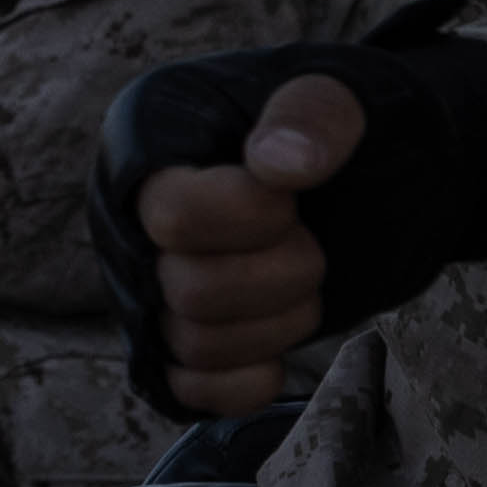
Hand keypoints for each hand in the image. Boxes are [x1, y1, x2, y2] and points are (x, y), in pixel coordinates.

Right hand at [130, 73, 354, 417]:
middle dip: (284, 274)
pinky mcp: (171, 341)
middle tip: (312, 237)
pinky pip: (189, 391)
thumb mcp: (340, 96)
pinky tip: (277, 344)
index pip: (173, 216)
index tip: (296, 187)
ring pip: (196, 345)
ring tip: (304, 278)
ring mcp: (141, 285)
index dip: (254, 217)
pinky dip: (246, 380)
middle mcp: (122, 219)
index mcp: (142, 145)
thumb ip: (311, 116)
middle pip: (189, 292)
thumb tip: (278, 165)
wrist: (364, 175)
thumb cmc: (335, 131)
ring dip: (280, 322)